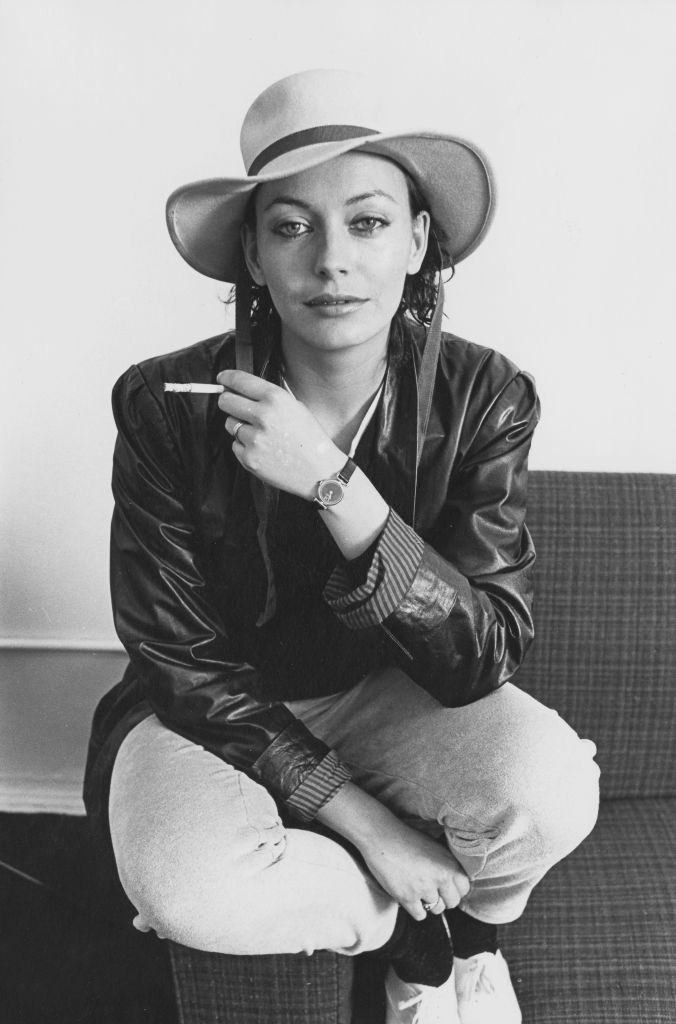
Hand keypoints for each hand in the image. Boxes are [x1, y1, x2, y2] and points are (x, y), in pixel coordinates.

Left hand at [216, 369, 343, 497]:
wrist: (319, 471)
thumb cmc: (309, 438)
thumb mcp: (295, 407)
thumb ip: (269, 397)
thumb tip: (241, 389)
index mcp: (276, 398)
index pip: (239, 381)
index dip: (227, 378)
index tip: (222, 379)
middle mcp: (263, 416)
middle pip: (226, 401)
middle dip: (228, 401)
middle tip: (235, 406)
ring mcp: (254, 439)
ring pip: (230, 424)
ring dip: (239, 426)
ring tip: (261, 434)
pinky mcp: (249, 458)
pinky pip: (235, 445)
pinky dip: (245, 446)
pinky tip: (264, 449)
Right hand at [316, 783, 469, 921]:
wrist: (381, 836)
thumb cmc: (406, 838)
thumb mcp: (434, 846)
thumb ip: (446, 864)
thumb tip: (454, 881)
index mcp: (449, 862)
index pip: (464, 888)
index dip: (455, 888)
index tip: (446, 886)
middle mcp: (441, 876)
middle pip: (452, 903)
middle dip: (443, 899)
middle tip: (431, 890)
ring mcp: (424, 888)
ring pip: (436, 910)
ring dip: (429, 903)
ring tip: (418, 890)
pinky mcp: (407, 897)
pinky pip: (420, 915)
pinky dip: (415, 909)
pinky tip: (410, 897)